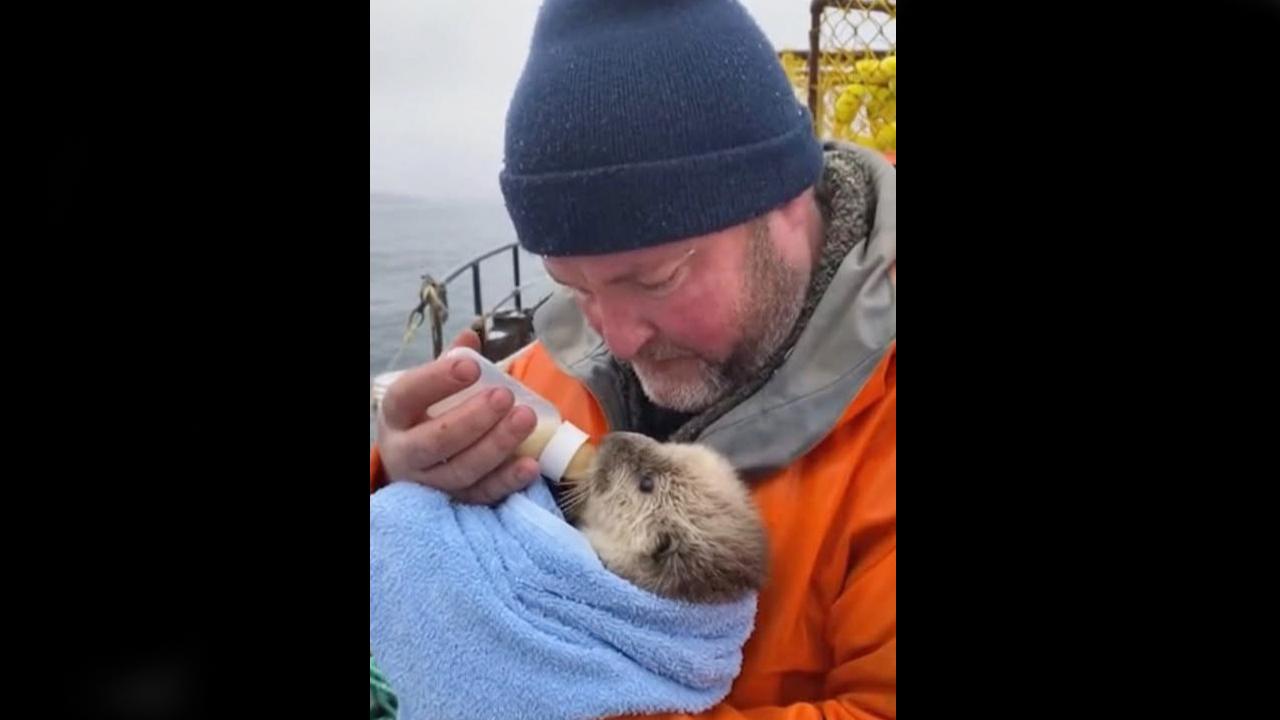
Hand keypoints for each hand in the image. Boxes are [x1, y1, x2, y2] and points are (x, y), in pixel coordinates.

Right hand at [376, 330, 541, 503]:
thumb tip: (471, 336)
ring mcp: (428, 483)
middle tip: (506, 396)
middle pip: (436, 440)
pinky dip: (506, 481)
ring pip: (461, 470)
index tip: (471, 366)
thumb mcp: (428, 390)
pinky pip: (481, 495)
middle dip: (473, 419)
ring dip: (496, 445)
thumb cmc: (425, 417)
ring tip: (526, 419)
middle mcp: (405, 452)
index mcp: (396, 415)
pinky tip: (531, 465)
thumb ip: (450, 363)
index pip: (407, 395)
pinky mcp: (453, 503)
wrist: (413, 466)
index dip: (437, 380)